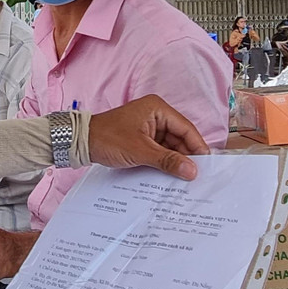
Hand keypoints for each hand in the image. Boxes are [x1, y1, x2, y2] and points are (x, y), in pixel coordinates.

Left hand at [89, 95, 209, 180]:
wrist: (81, 142)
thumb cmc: (107, 138)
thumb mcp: (140, 151)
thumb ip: (167, 161)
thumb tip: (192, 171)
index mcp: (158, 109)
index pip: (186, 129)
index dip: (197, 147)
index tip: (206, 165)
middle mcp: (156, 115)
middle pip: (180, 138)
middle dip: (186, 157)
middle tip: (196, 177)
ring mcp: (149, 127)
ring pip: (170, 146)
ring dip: (175, 161)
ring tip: (185, 180)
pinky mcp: (142, 139)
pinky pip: (159, 150)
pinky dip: (164, 162)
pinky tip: (170, 175)